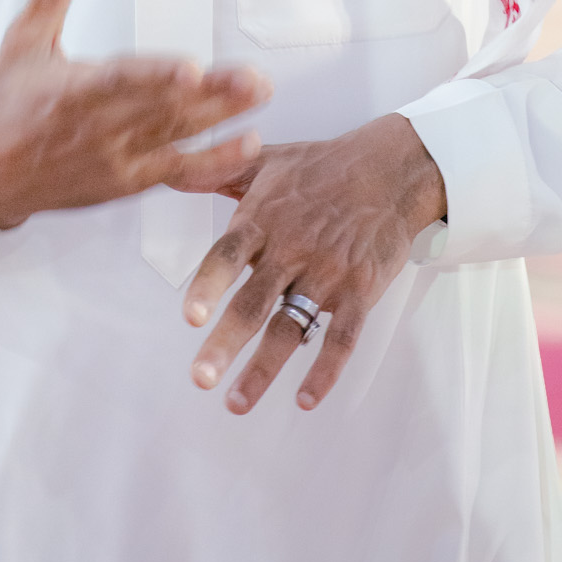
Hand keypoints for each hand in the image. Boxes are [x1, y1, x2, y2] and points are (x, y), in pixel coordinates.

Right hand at [0, 0, 271, 229]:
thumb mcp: (20, 43)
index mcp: (70, 94)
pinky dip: (213, 164)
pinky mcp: (128, 183)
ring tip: (259, 96)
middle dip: (213, 94)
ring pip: (177, 136)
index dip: (156, 76)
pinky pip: (177, 174)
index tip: (190, 68)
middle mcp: (98, 131)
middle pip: (163, 110)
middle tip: (255, 79)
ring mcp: (117, 160)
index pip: (120, 82)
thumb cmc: (5, 109)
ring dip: (222, 119)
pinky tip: (246, 147)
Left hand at [183, 113, 445, 413]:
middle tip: (201, 378)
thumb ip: (215, 173)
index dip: (209, 286)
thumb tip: (169, 170)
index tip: (191, 317)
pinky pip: (343, 336)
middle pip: (253, 303)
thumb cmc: (324, 166)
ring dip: (264, 368)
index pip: (227, 256)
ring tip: (237, 401)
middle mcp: (291, 250)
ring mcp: (327, 273)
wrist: (392, 169)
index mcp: (263, 220)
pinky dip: (326, 369)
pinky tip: (306, 398)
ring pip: (291, 327)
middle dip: (226, 343)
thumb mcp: (265, 160)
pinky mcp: (360, 290)